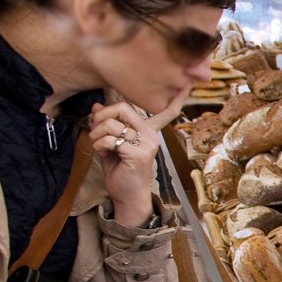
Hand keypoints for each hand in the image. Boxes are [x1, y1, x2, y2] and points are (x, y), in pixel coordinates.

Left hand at [90, 92, 185, 227]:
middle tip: (94, 129)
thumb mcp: (111, 144)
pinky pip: (110, 139)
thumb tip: (96, 106)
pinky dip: (98, 145)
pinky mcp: (138, 154)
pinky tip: (102, 153)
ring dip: (95, 134)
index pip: (166, 112)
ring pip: (111, 124)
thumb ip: (106, 125)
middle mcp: (151, 135)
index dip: (177, 99)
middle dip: (101, 116)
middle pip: (122, 108)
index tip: (187, 86)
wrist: (127, 196)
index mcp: (149, 131)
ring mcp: (147, 144)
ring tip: (97, 144)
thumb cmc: (121, 170)